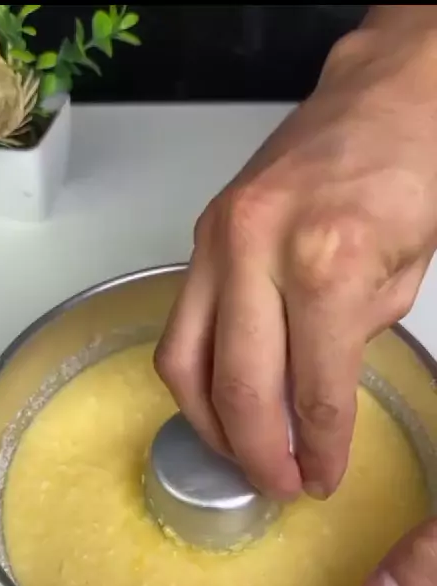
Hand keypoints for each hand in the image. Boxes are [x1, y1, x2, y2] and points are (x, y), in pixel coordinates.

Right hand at [155, 13, 436, 500]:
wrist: (380, 98)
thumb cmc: (407, 175)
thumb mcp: (406, 276)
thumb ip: (352, 344)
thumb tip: (307, 401)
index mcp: (329, 264)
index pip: (314, 390)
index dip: (319, 449)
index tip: (320, 479)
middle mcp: (259, 252)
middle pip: (239, 388)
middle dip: (260, 454)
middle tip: (278, 485)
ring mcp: (218, 242)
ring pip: (185, 364)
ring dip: (209, 425)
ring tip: (239, 453)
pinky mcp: (200, 238)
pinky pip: (179, 327)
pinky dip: (194, 377)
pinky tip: (218, 399)